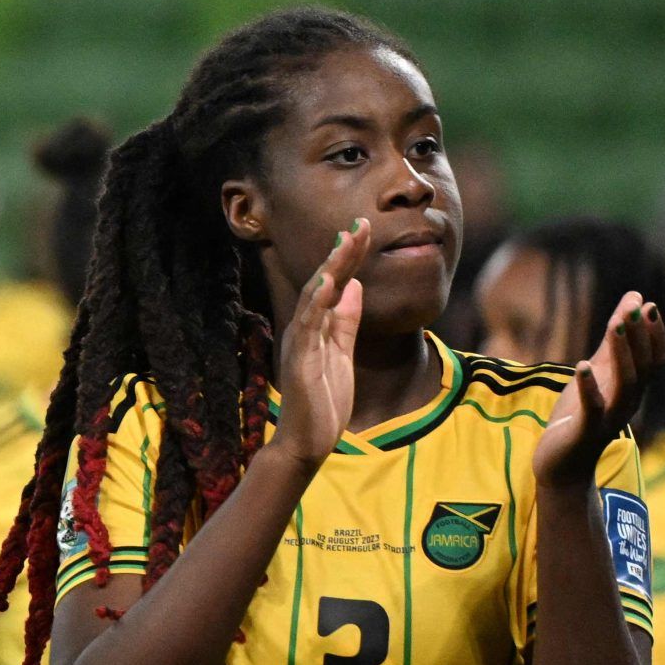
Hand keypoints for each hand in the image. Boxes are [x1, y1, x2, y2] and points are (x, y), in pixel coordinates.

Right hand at [269, 217, 371, 465]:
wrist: (307, 441)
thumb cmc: (323, 400)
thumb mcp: (342, 352)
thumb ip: (347, 320)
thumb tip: (356, 285)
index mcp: (318, 326)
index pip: (335, 284)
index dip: (350, 257)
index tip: (364, 229)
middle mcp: (305, 328)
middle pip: (324, 282)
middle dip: (342, 253)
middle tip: (359, 224)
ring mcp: (300, 343)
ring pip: (315, 298)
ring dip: (331, 269)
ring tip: (346, 243)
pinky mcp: (300, 361)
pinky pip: (308, 327)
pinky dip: (316, 303)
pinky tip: (327, 283)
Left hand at [535, 292, 664, 487]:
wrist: (561, 466)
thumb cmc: (580, 415)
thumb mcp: (597, 372)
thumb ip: (613, 340)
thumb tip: (632, 297)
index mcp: (633, 389)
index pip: (655, 359)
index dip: (654, 333)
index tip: (647, 304)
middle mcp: (628, 403)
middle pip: (643, 367)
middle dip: (640, 337)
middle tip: (635, 308)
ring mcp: (609, 419)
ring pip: (626, 384)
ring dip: (622, 353)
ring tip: (614, 325)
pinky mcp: (586, 431)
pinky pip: (593, 408)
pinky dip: (590, 386)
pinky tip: (581, 365)